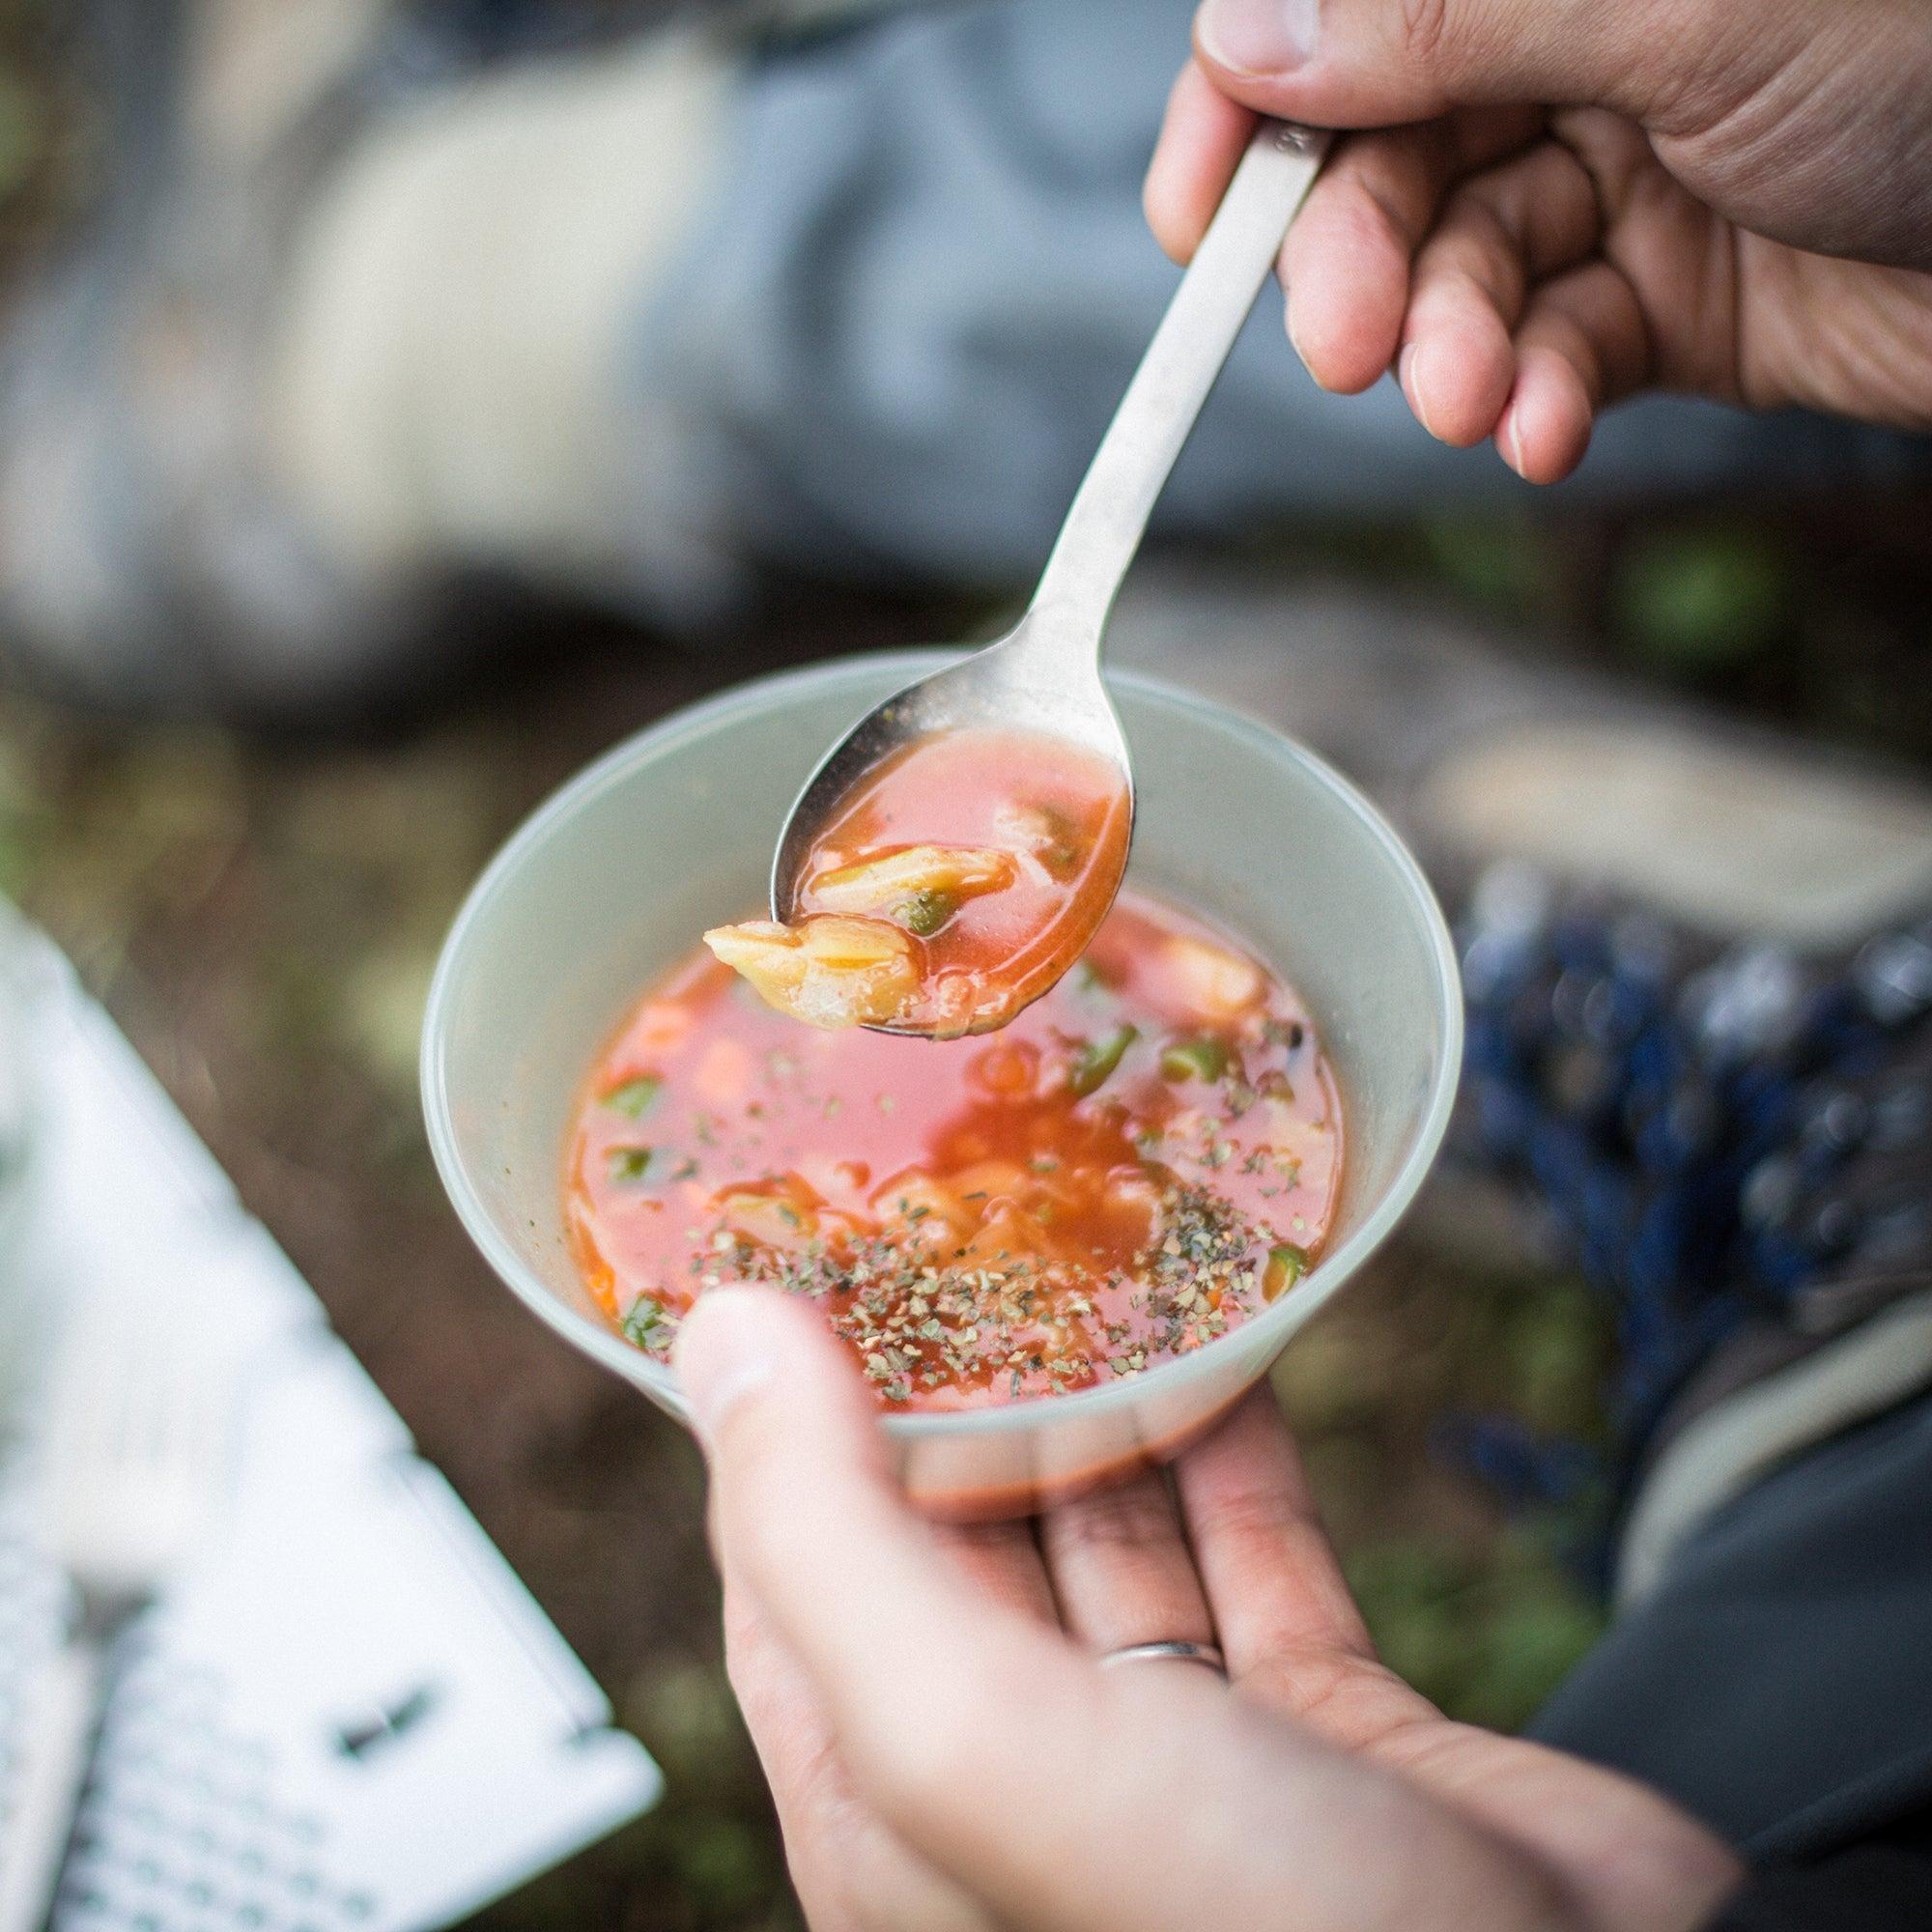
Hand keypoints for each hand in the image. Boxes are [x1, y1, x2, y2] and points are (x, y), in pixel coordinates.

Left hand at [677, 1288, 1741, 1931]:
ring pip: (1111, 1529)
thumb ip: (825, 1536)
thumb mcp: (973, 1736)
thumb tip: (718, 1334)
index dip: (777, 1420)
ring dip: (1100, 1398)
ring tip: (1088, 1246)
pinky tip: (1230, 1333)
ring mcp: (1183, 1754)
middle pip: (952, 1537)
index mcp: (897, 1805)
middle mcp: (1026, 1782)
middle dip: (947, 1383)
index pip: (788, 1575)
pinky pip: (1255, 1547)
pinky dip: (1235, 1443)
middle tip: (953, 1213)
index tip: (791, 1261)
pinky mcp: (1327, 1727)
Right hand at [1143, 0, 1931, 480]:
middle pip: (1394, 152)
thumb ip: (1452, 20)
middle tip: (1341, 346)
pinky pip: (1554, 346)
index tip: (1199, 219)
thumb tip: (1249, 35)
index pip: (1353, 10)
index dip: (1256, 104)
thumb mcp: (1681, 7)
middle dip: (1357, 257)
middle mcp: (1584, 40)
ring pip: (1466, 266)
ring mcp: (1631, 167)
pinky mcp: (1674, 294)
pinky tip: (1540, 429)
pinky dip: (1532, 395)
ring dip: (1445, 346)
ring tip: (1463, 399)